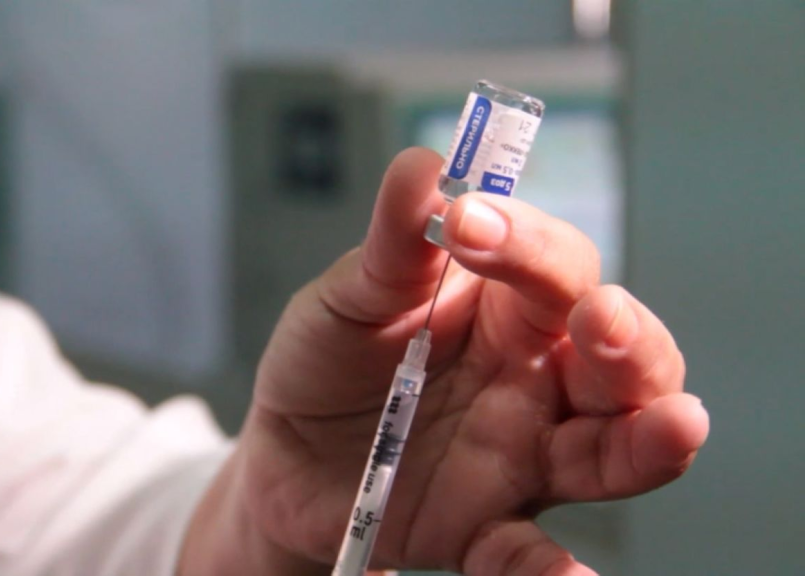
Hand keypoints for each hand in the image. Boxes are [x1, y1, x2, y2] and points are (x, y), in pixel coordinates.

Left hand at [180, 148, 708, 574]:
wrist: (282, 457)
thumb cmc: (328, 364)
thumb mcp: (348, 298)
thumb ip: (392, 246)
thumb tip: (422, 165)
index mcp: (505, 313)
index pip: (553, 267)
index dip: (526, 242)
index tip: (468, 222)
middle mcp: (533, 381)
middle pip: (620, 359)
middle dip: (628, 338)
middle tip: (601, 320)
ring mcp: (521, 456)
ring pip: (613, 450)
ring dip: (647, 439)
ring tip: (670, 426)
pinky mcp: (485, 527)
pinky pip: (529, 554)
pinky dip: (551, 570)